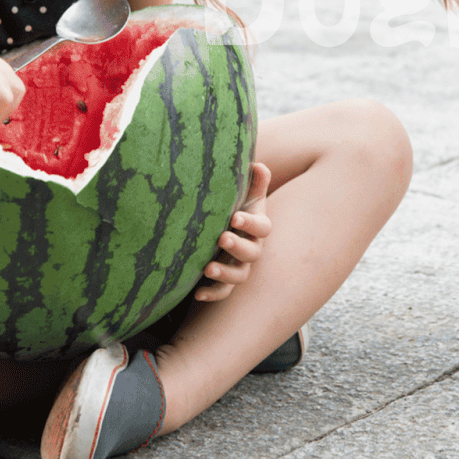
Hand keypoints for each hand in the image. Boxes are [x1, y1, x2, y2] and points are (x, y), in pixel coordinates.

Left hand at [195, 161, 271, 301]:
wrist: (221, 226)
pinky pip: (222, 292)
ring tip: (208, 268)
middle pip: (253, 253)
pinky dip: (212, 294)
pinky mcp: (224, 281)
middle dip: (238, 246)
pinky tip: (196, 293)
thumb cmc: (233, 206)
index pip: (262, 227)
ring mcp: (238, 266)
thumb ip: (254, 181)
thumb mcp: (243, 194)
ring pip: (239, 276)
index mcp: (257, 227)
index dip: (250, 224)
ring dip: (225, 273)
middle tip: (222, 238)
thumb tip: (257, 165)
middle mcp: (252, 249)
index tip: (234, 218)